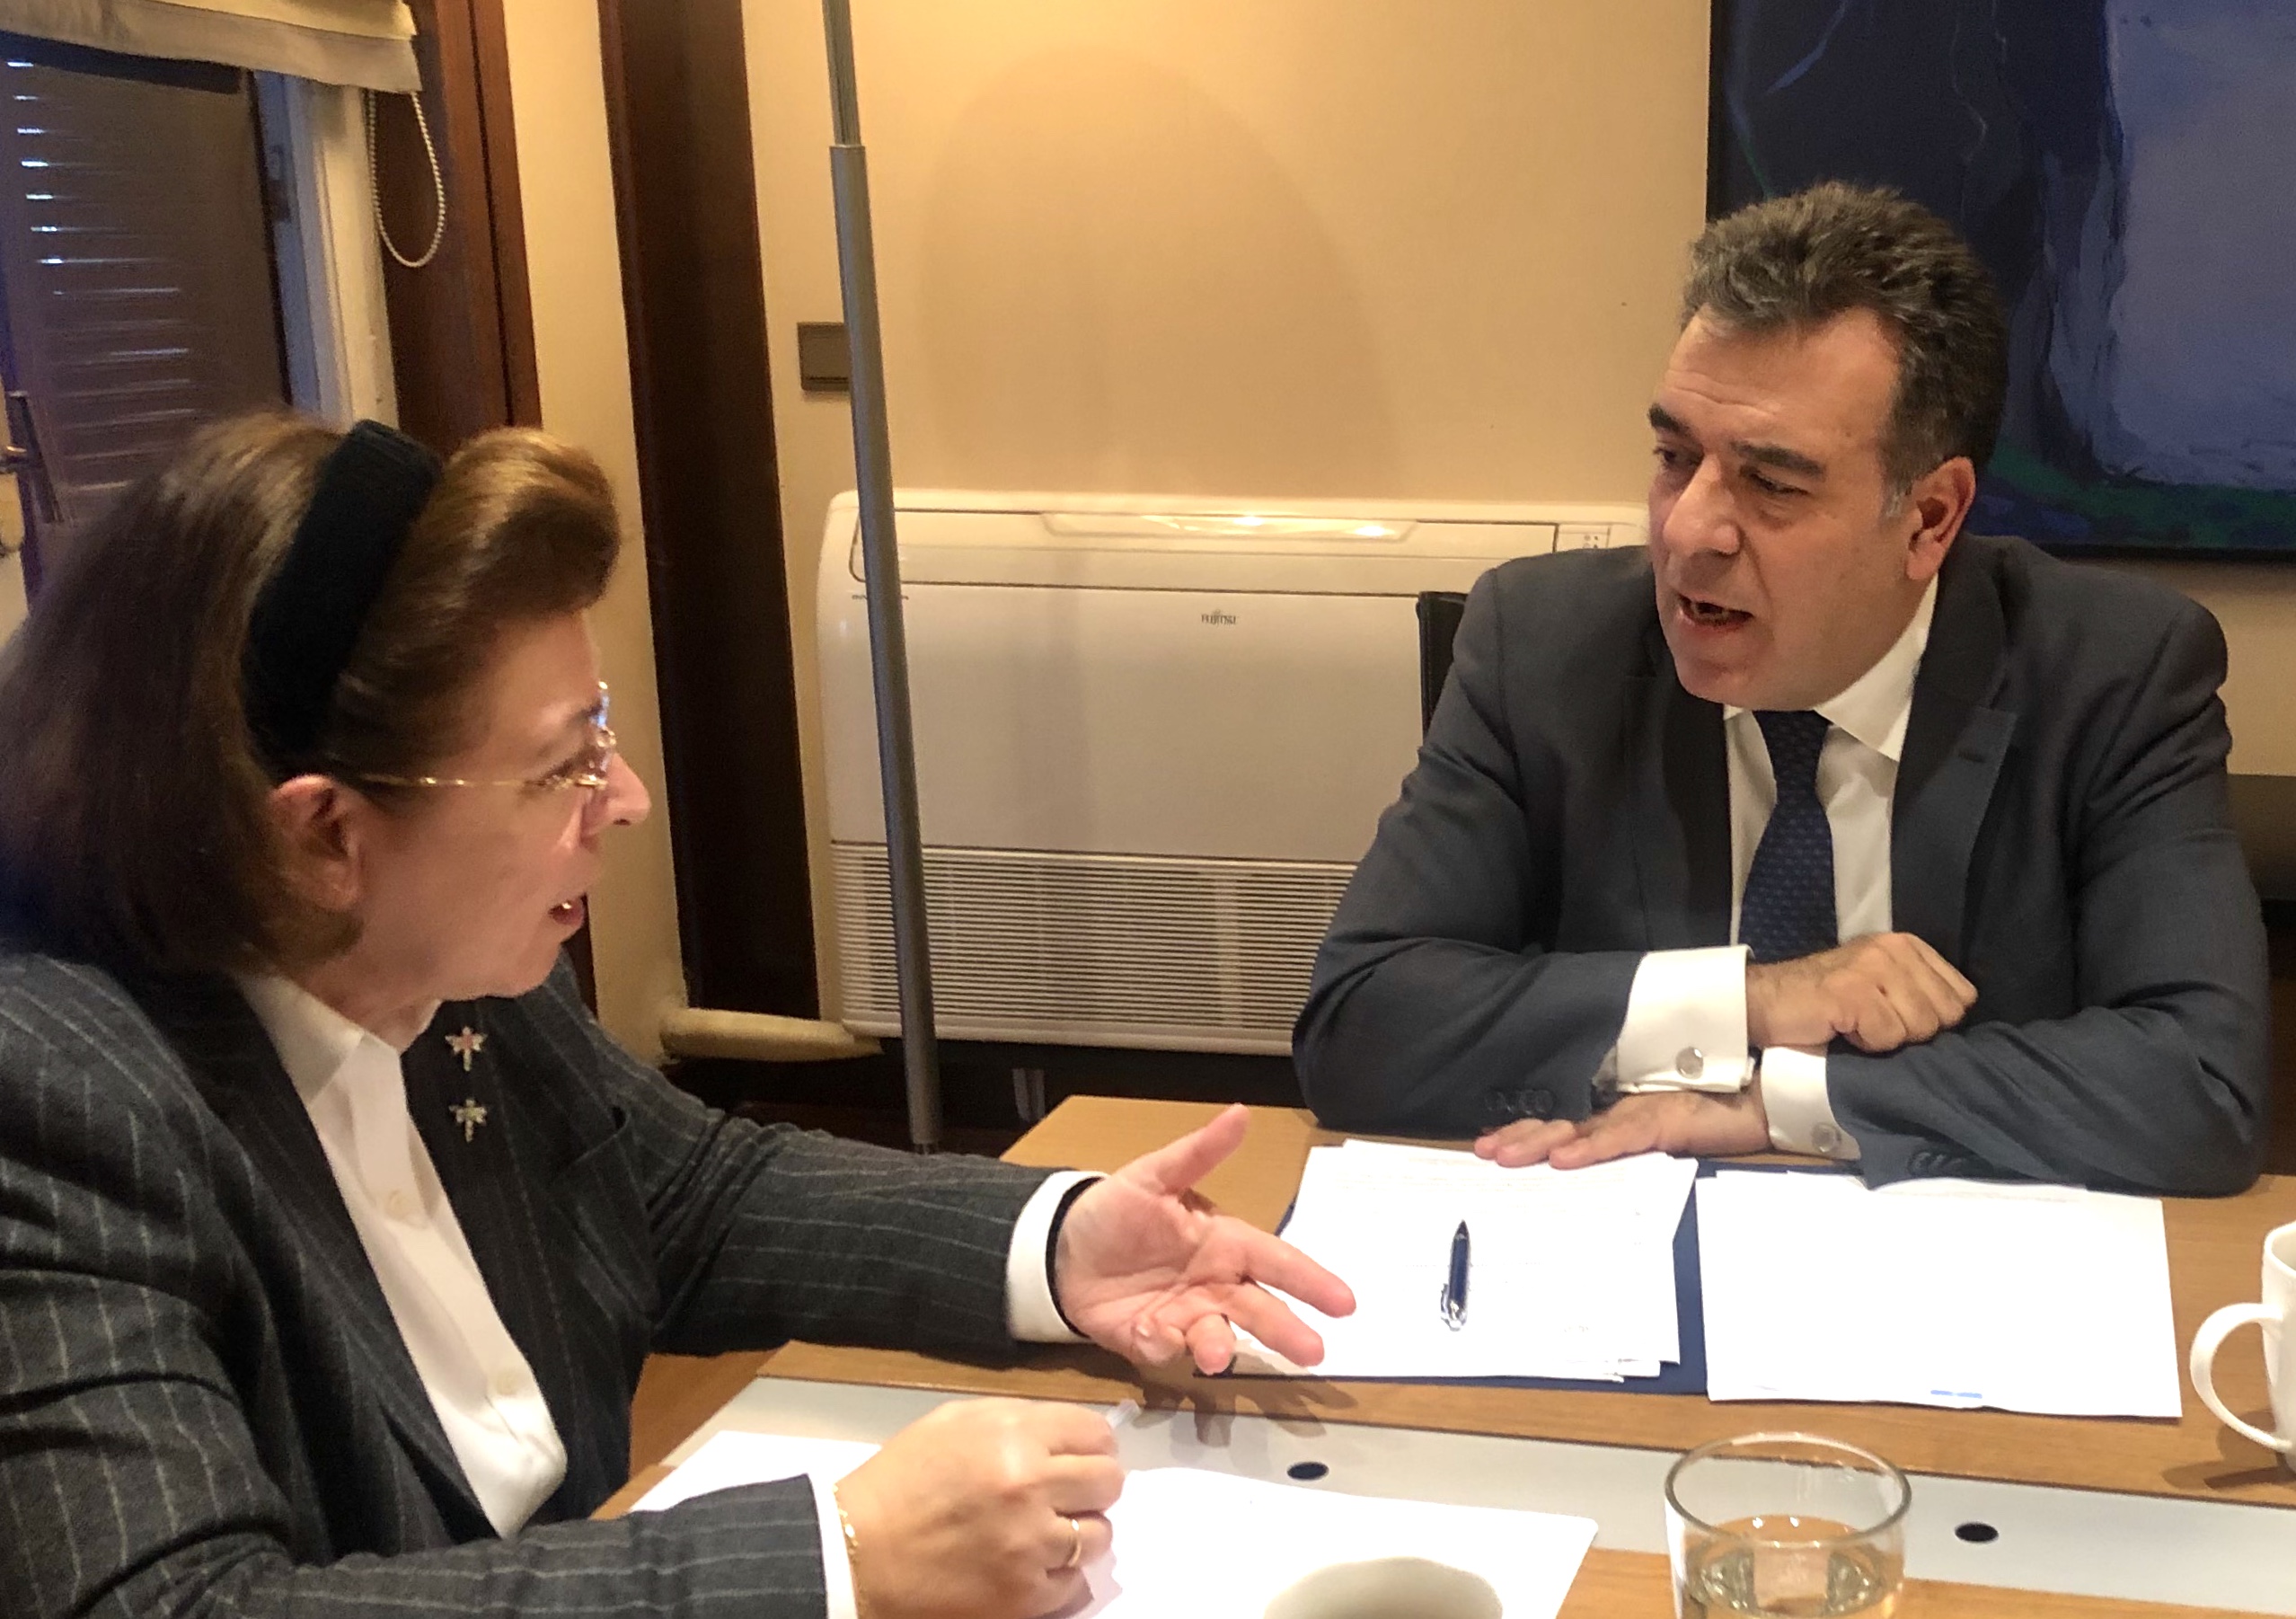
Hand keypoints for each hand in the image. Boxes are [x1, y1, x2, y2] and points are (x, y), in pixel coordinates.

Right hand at [834, 1397, 1120, 1618]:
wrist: (856, 1552)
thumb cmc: (900, 1483)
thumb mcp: (955, 1422)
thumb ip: (1019, 1419)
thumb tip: (1073, 1432)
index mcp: (1013, 1436)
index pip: (1096, 1434)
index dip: (1092, 1445)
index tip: (1082, 1455)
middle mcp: (1030, 1487)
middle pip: (1108, 1482)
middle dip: (1092, 1486)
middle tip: (1066, 1494)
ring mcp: (1030, 1546)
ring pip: (1099, 1536)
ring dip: (1077, 1533)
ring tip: (1041, 1531)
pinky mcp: (1024, 1596)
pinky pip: (1075, 1584)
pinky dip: (1058, 1575)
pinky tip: (1027, 1563)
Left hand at [1053, 1104, 1356, 1372]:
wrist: (1063, 1247)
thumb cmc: (1118, 1208)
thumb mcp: (1154, 1175)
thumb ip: (1200, 1152)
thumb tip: (1241, 1112)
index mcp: (1224, 1243)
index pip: (1277, 1261)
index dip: (1311, 1281)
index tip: (1346, 1303)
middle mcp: (1214, 1285)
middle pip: (1259, 1310)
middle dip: (1286, 1331)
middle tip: (1314, 1353)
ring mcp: (1184, 1316)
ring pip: (1216, 1336)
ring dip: (1220, 1347)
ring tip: (1217, 1356)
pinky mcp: (1151, 1339)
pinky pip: (1164, 1348)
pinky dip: (1159, 1343)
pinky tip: (1145, 1329)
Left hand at [1473, 1087, 1769, 1169]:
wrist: (1773, 1095)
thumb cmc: (1725, 1112)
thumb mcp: (1671, 1132)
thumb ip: (1636, 1139)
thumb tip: (1590, 1160)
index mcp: (1622, 1109)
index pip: (1566, 1121)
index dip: (1528, 1131)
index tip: (1489, 1144)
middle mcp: (1625, 1106)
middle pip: (1564, 1122)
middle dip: (1520, 1136)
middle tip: (1482, 1151)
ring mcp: (1644, 1109)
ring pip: (1581, 1127)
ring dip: (1540, 1140)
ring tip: (1501, 1153)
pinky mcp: (1668, 1119)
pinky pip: (1623, 1136)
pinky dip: (1592, 1148)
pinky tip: (1564, 1159)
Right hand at [1745, 932, 1975, 1052]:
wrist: (1767, 1002)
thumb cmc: (1827, 1002)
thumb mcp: (1883, 984)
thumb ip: (1920, 992)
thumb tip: (1958, 1022)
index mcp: (1908, 945)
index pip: (1963, 996)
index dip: (1935, 1019)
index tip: (1897, 1016)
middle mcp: (1894, 949)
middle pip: (1945, 1015)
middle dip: (1913, 1031)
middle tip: (1874, 1024)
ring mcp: (1873, 968)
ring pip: (1919, 1028)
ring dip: (1888, 1039)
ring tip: (1857, 1025)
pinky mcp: (1853, 992)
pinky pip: (1887, 1036)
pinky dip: (1866, 1044)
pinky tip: (1843, 1030)